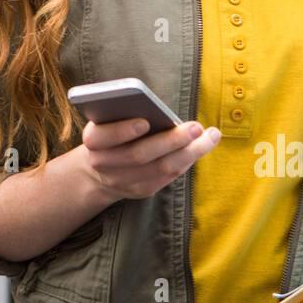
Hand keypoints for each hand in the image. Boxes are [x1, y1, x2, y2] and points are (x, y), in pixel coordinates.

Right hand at [78, 116, 221, 202]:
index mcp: (93, 140)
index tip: (145, 122)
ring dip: (189, 152)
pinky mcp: (139, 191)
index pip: (102, 137)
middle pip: (139, 155)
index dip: (122, 131)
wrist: (99, 170)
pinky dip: (187, 161)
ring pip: (159, 169)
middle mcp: (104, 164)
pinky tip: (202, 147)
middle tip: (196, 127)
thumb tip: (161, 111)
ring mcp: (122, 181)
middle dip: (170, 140)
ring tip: (210, 136)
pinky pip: (167, 178)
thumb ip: (125, 113)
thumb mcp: (109, 121)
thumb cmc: (113, 133)